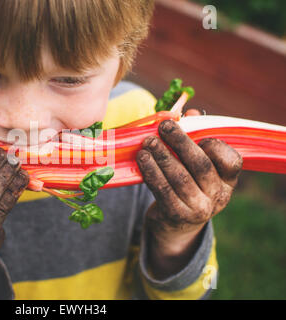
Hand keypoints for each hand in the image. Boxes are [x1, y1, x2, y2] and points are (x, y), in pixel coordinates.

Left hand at [136, 119, 241, 275]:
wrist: (175, 223)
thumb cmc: (186, 183)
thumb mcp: (195, 164)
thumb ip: (195, 136)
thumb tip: (190, 112)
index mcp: (228, 179)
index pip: (231, 161)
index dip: (215, 145)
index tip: (195, 131)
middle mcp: (218, 195)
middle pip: (200, 165)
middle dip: (180, 142)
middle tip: (163, 126)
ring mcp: (199, 209)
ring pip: (179, 177)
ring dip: (161, 156)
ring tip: (148, 141)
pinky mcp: (177, 215)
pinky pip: (163, 190)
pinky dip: (151, 172)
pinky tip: (142, 158)